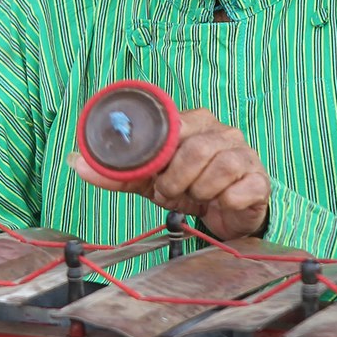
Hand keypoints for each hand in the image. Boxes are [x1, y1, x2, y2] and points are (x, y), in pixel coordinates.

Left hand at [69, 109, 270, 240]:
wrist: (228, 214)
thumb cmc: (190, 186)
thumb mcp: (151, 179)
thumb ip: (118, 172)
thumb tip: (76, 162)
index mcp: (196, 123)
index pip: (176, 126)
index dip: (161, 156)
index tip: (155, 175)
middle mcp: (223, 134)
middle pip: (196, 150)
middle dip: (176, 180)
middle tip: (170, 192)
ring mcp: (244, 155)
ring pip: (219, 170)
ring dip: (198, 192)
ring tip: (195, 197)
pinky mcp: (259, 181)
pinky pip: (239, 191)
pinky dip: (224, 203)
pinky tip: (221, 204)